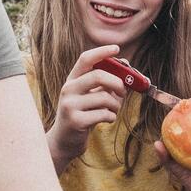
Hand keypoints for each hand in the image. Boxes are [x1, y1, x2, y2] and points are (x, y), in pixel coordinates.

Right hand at [47, 45, 125, 171]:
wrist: (64, 141)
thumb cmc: (82, 115)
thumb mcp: (90, 97)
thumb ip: (104, 84)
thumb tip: (126, 68)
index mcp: (72, 80)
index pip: (85, 59)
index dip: (102, 52)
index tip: (117, 48)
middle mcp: (68, 89)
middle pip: (98, 75)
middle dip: (117, 82)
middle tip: (123, 90)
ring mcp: (70, 105)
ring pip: (104, 97)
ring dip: (116, 105)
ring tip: (113, 110)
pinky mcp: (76, 121)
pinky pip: (104, 114)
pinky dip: (112, 117)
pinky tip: (107, 120)